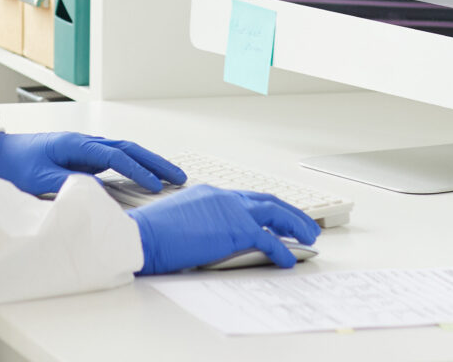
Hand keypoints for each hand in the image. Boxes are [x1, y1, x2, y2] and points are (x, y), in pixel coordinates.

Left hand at [0, 131, 187, 196]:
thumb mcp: (36, 179)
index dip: (138, 171)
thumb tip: (94, 191)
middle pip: (128, 148)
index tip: (156, 186)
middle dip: (156, 161)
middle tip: (180, 176)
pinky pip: (116, 157)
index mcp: (76, 145)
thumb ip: (65, 184)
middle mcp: (84, 143)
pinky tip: (145, 174)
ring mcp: (84, 148)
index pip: (116, 156)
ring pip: (125, 151)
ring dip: (149, 161)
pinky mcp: (82, 156)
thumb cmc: (14, 165)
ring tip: (171, 175)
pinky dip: (135, 163)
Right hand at [129, 184, 319, 274]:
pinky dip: (283, 250)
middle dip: (290, 213)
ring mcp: (232, 211)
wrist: (143, 236)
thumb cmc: (152, 234)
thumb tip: (214, 238)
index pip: (248, 199)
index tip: (280, 218)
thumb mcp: (182, 220)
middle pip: (268, 201)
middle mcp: (225, 197)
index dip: (268, 208)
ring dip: (296, 225)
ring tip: (309, 237)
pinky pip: (269, 240)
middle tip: (306, 225)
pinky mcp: (236, 230)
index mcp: (211, 194)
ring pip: (275, 214)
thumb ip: (203, 223)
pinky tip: (290, 260)